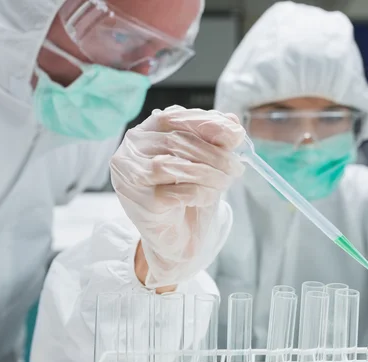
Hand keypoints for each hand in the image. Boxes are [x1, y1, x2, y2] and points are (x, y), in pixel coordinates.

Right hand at [111, 106, 244, 287]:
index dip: (207, 123)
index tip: (236, 133)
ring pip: (175, 166)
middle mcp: (130, 152)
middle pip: (177, 141)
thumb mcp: (205, 162)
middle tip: (236, 167)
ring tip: (226, 182)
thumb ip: (215, 140)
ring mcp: (131, 178)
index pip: (173, 117)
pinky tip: (209, 197)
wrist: (177, 238)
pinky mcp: (141, 203)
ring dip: (210, 173)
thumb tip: (233, 120)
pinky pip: (177, 192)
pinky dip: (201, 193)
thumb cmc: (187, 195)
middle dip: (215, 153)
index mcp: (144, 134)